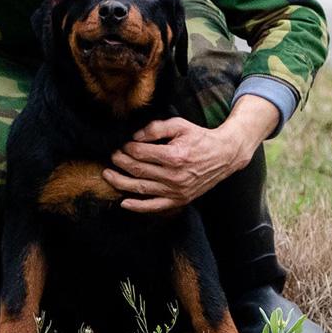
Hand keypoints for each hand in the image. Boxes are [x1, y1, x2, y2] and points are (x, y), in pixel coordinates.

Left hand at [103, 106, 271, 213]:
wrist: (223, 156)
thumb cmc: (200, 138)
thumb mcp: (180, 125)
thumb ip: (156, 128)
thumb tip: (134, 137)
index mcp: (174, 156)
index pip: (141, 154)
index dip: (127, 149)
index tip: (121, 145)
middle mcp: (174, 176)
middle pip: (138, 171)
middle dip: (121, 163)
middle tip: (112, 156)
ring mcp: (176, 191)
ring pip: (141, 189)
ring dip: (121, 183)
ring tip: (107, 175)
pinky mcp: (179, 200)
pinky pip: (154, 207)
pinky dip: (138, 207)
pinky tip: (123, 203)